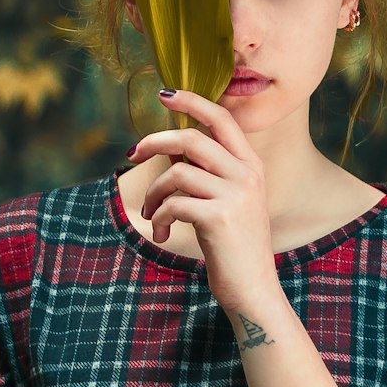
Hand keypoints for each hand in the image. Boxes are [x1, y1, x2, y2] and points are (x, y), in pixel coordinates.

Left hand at [128, 89, 278, 307]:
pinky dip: (160, 218)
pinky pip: (173, 204)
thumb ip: (209, 174)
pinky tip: (164, 235)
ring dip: (154, 194)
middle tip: (132, 154)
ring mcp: (236, 195)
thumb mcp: (230, 203)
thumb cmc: (236, 248)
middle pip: (191, 138)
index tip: (164, 95)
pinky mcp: (219, 218)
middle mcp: (247, 175)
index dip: (192, 101)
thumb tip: (170, 152)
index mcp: (251, 166)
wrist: (254, 291)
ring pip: (176, 173)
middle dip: (154, 142)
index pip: (221, 118)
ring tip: (153, 214)